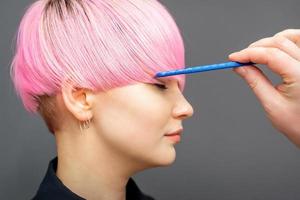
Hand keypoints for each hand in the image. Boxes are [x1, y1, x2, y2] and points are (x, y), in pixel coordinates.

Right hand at [228, 29, 299, 146]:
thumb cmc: (299, 125)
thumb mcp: (272, 105)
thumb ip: (255, 82)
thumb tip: (240, 68)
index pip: (271, 55)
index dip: (248, 54)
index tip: (234, 58)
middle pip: (280, 43)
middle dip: (257, 47)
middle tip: (241, 58)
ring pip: (292, 38)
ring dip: (272, 41)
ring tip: (257, 52)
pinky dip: (287, 41)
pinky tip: (276, 49)